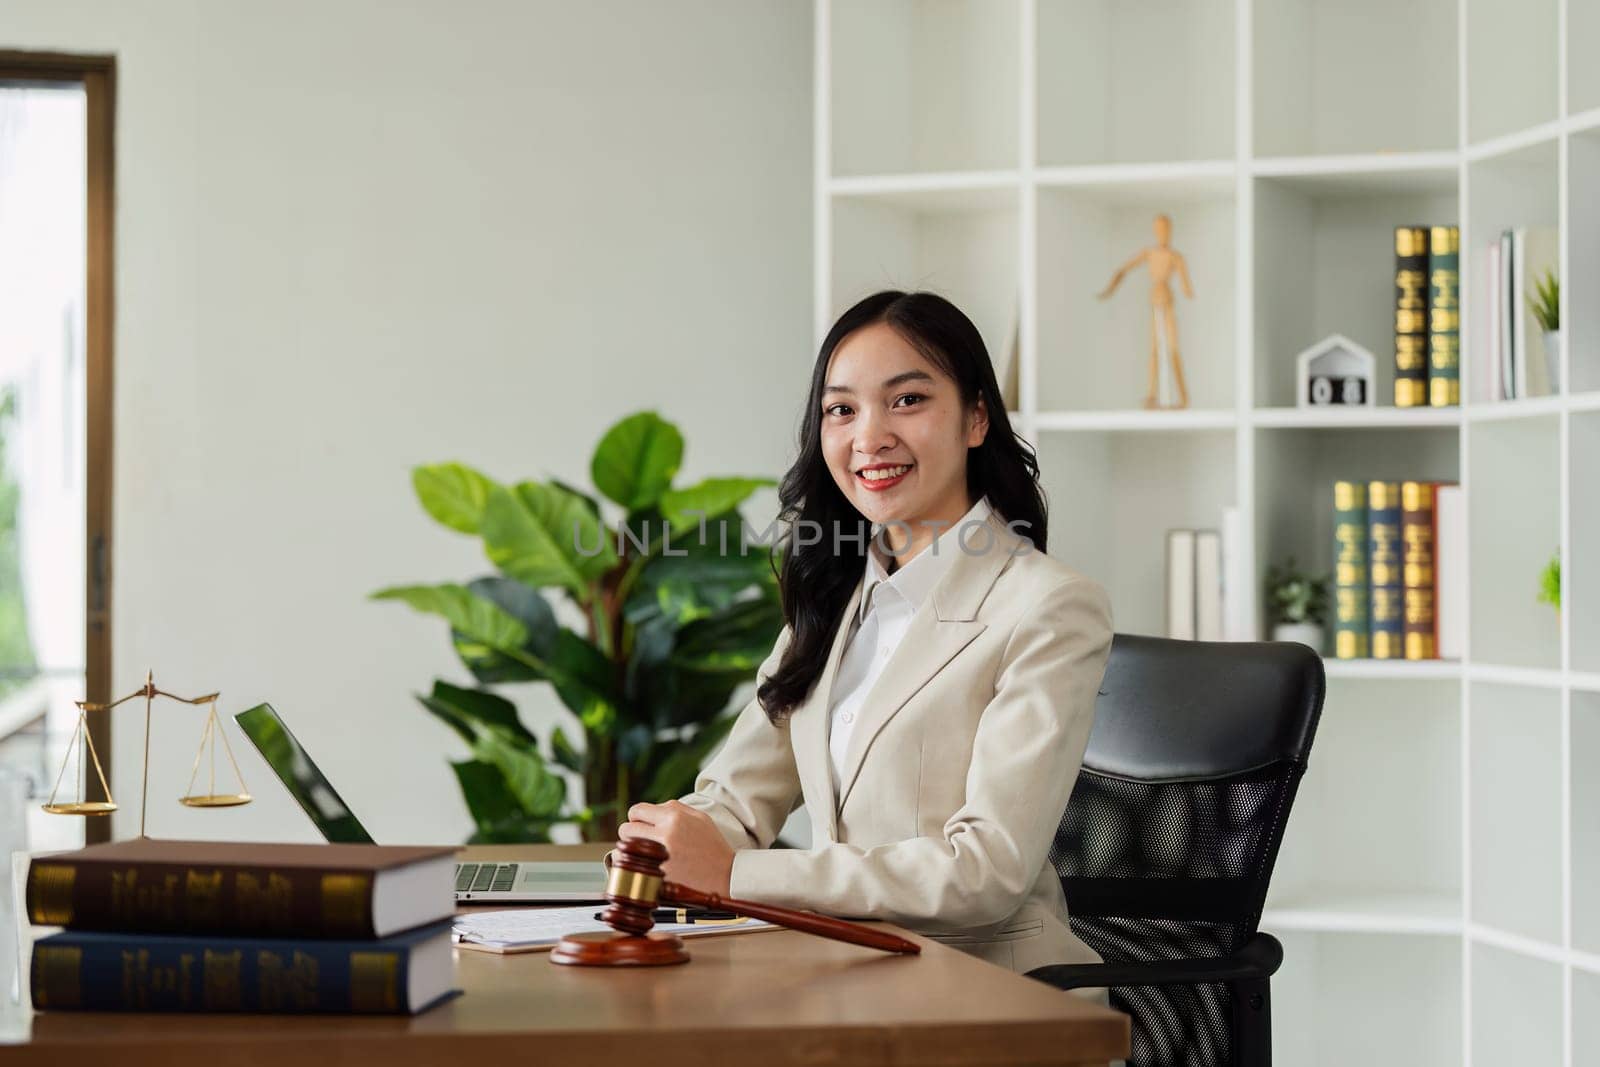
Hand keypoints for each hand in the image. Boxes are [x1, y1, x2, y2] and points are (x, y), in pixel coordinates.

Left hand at [618, 800, 734, 896]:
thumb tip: (653, 809)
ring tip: (642, 855)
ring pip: (625, 849)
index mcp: (674, 817)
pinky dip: (633, 868)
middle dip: (630, 834)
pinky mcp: (658, 875)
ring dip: (630, 851)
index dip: (636, 818)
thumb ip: (675, 808)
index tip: (640, 825)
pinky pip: (632, 868)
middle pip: (626, 829)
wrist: (726, 875)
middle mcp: (665, 834)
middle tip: (640, 841)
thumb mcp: (700, 818)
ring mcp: (660, 856)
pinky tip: (645, 868)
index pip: (637, 810)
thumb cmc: (713, 846)